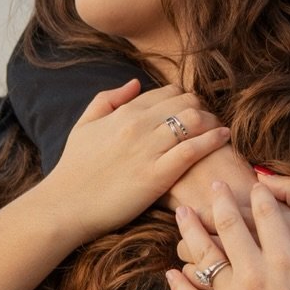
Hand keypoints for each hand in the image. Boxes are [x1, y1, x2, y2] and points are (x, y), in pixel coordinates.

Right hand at [42, 80, 230, 242]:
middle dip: (202, 108)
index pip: (168, 91)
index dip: (185, 98)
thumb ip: (108, 99)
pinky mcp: (156, 176)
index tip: (193, 110)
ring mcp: (148, 149)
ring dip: (212, 121)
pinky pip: (192, 150)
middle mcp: (138, 125)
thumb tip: (136, 84)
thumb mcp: (85, 125)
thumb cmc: (73, 168)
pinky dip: (212, 139)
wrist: (65, 205)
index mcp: (124, 112)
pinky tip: (224, 137)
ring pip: (193, 120)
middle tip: (209, 121)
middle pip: (186, 102)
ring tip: (219, 129)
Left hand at [166, 182, 289, 289]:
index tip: (252, 185)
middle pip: (230, 227)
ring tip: (183, 215)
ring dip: (190, 232)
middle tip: (213, 186)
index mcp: (287, 260)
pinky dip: (180, 286)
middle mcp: (256, 274)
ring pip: (204, 256)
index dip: (259, 197)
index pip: (267, 216)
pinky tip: (172, 272)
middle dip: (220, 202)